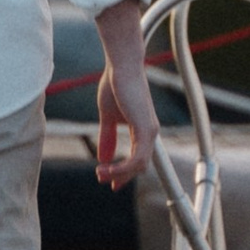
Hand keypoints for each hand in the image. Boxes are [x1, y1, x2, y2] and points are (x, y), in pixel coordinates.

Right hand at [94, 51, 160, 189]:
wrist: (121, 66)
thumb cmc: (115, 84)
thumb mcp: (108, 116)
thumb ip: (107, 136)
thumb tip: (103, 157)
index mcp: (142, 129)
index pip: (138, 158)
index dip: (125, 173)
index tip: (112, 184)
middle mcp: (149, 132)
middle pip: (139, 166)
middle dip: (121, 176)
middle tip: (104, 180)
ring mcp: (149, 131)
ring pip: (139, 165)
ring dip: (119, 173)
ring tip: (100, 174)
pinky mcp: (145, 129)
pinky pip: (137, 158)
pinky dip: (123, 167)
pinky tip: (106, 167)